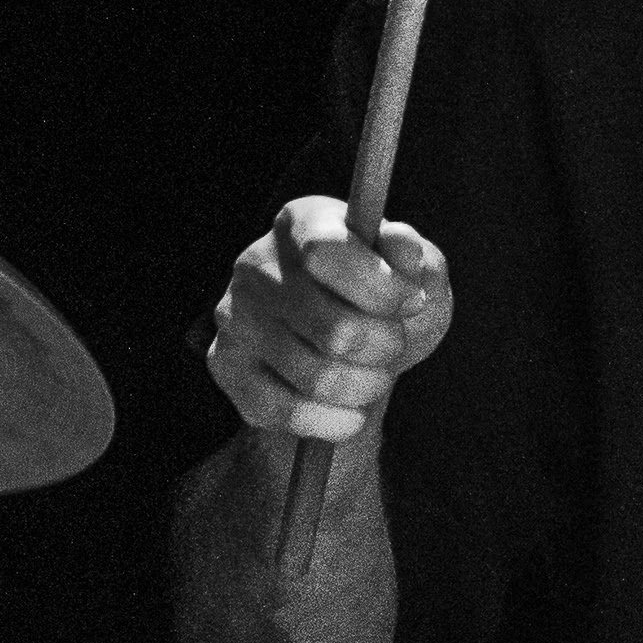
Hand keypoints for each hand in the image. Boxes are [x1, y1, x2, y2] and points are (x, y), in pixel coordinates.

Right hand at [206, 195, 451, 446]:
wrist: (345, 354)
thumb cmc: (383, 304)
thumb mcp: (416, 276)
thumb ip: (415, 259)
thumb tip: (401, 242)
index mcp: (302, 221)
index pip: (328, 250)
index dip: (380, 286)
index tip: (412, 302)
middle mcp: (256, 263)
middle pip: (333, 327)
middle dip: (384, 347)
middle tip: (395, 346)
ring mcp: (234, 315)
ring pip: (315, 376)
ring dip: (365, 387)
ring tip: (375, 377)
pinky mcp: (226, 365)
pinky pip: (285, 410)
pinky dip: (334, 421)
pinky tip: (352, 412)